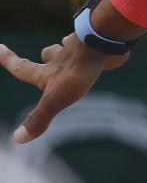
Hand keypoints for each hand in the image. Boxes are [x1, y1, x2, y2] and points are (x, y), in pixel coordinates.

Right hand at [0, 34, 127, 142]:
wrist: (102, 44)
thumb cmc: (77, 71)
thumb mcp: (56, 99)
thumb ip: (39, 118)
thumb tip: (17, 138)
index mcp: (47, 71)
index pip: (22, 67)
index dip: (8, 60)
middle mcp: (61, 57)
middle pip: (48, 54)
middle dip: (45, 55)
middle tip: (44, 54)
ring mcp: (81, 49)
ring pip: (69, 46)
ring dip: (67, 47)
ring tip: (70, 48)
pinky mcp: (100, 47)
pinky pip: (94, 45)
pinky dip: (94, 46)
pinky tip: (102, 50)